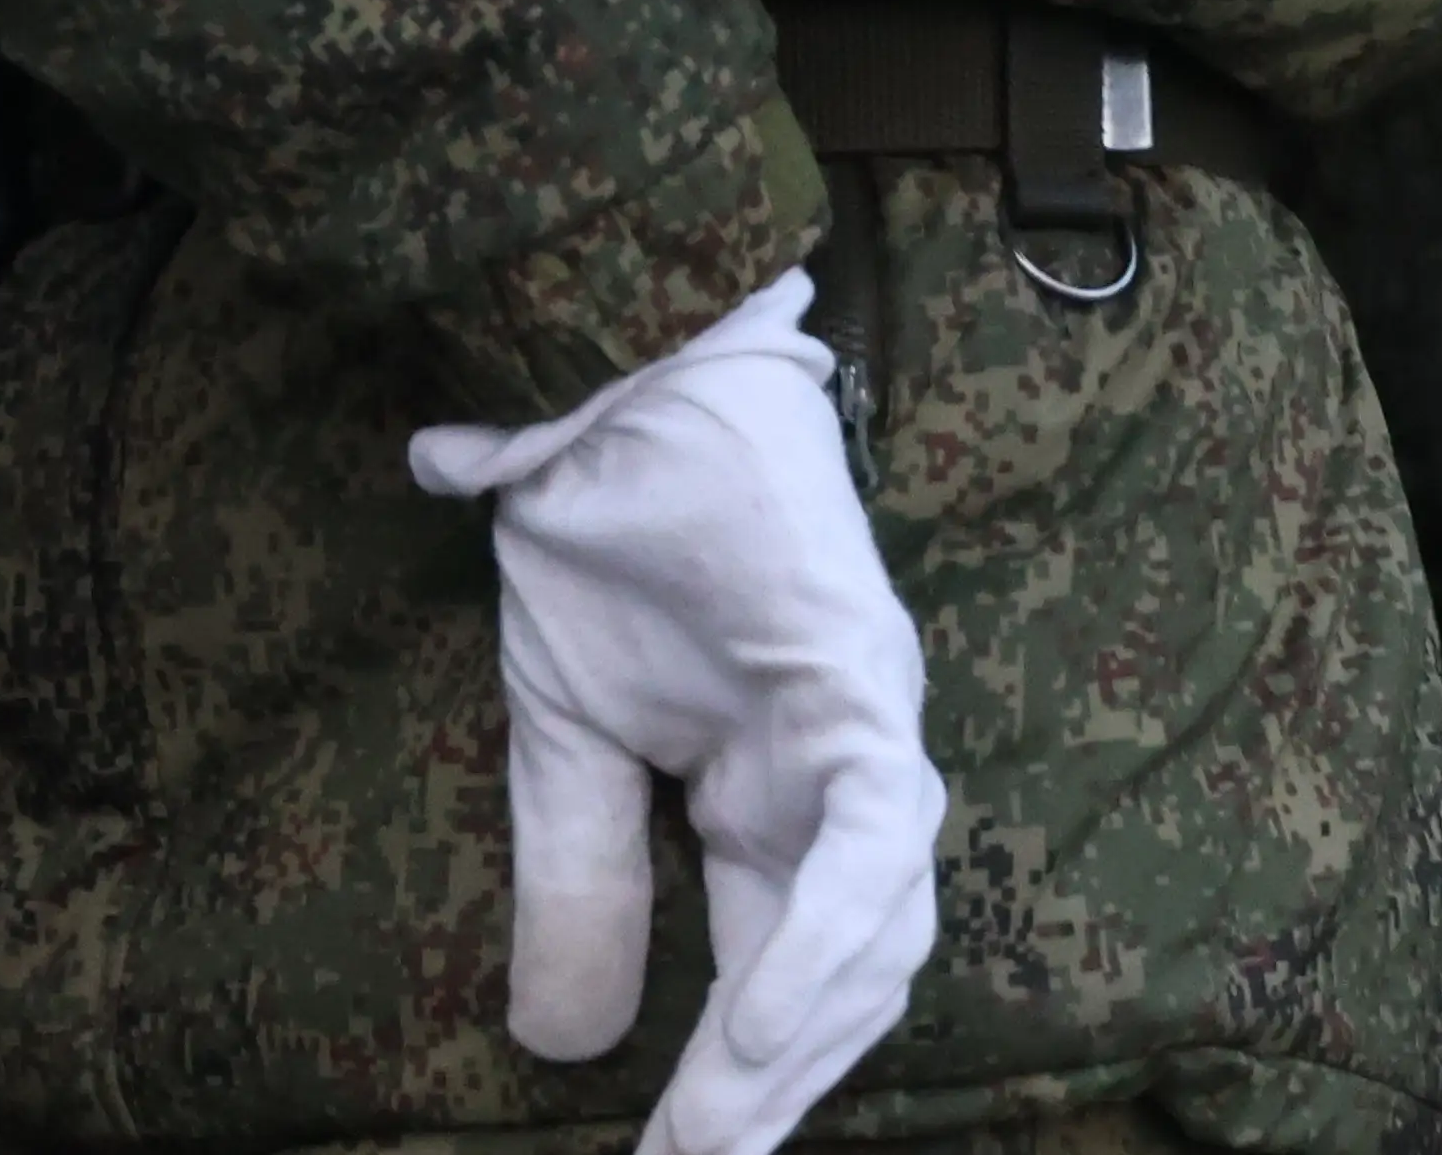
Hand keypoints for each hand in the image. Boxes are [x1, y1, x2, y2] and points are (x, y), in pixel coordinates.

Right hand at [399, 272, 947, 1154]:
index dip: (737, 1076)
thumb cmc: (603, 515)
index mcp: (782, 791)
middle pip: (848, 977)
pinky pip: (871, 845)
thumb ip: (578, 878)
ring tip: (719, 1135)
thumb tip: (561, 1046)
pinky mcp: (866, 677)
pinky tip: (761, 1029)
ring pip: (880, 931)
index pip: (781, 966)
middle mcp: (849, 774)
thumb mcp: (567, 732)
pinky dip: (821, 945)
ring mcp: (870, 724)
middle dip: (774, 1093)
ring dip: (800, 1047)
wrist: (603, 364)